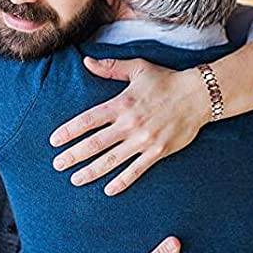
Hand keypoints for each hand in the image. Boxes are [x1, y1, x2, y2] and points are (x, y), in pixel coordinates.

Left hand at [50, 57, 209, 195]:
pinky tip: (108, 189)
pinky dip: (122, 181)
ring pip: (111, 161)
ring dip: (91, 171)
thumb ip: (110, 67)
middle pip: (95, 144)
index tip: (54, 141)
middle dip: (73, 155)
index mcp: (122, 103)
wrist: (198, 95)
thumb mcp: (138, 68)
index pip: (88, 120)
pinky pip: (136, 170)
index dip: (69, 131)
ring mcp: (143, 140)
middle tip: (57, 164)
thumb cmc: (166, 80)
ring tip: (74, 179)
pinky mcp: (158, 152)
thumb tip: (87, 62)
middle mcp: (130, 124)